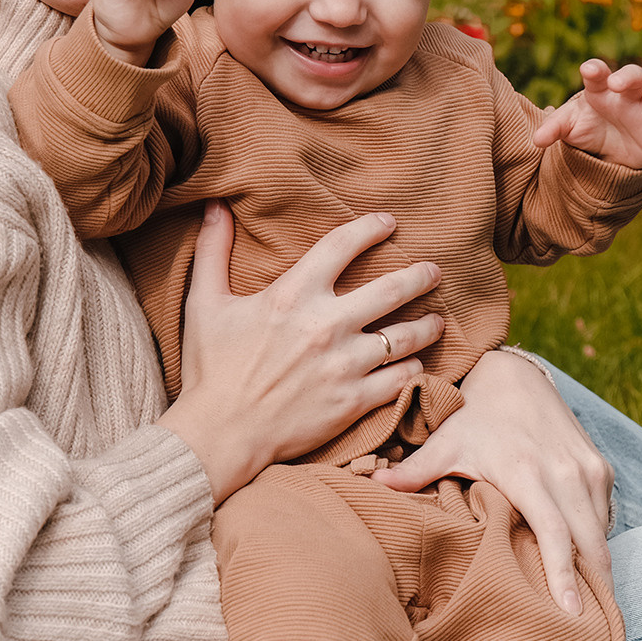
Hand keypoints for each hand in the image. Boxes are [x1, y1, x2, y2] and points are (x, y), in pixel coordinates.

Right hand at [160, 203, 444, 504]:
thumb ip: (212, 250)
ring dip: (428, 324)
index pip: (342, 245)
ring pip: (406, 336)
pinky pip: (401, 378)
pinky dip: (414, 367)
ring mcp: (345, 365)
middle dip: (420, 276)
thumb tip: (214, 206)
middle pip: (392, 289)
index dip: (369, 228)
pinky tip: (418, 361)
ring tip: (437, 319)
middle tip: (433, 271)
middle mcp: (326, 325)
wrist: (220, 434)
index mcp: (292, 295)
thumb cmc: (211, 368)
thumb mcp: (204, 303)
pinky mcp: (354, 401)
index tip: (387, 222)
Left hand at [372, 350, 611, 614]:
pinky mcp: (600, 467)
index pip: (555, 534)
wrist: (514, 375)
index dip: (564, 576)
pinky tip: (590, 572)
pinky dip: (598, 543)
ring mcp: (589, 469)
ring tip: (593, 611)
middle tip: (591, 633)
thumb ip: (414, 470)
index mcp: (528, 473)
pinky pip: (604, 515)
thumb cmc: (474, 417)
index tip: (573, 614)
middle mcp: (566, 472)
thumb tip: (373, 487)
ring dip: (599, 570)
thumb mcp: (445, 442)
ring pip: (602, 532)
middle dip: (595, 588)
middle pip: (590, 543)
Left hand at [531, 59, 641, 168]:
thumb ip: (553, 129)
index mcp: (601, 90)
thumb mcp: (568, 127)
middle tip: (617, 82)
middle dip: (628, 77)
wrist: (608, 154)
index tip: (588, 70)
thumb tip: (536, 141)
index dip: (595, 70)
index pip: (598, 74)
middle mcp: (627, 97)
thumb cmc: (587, 129)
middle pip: (634, 76)